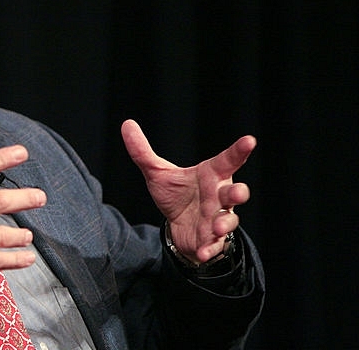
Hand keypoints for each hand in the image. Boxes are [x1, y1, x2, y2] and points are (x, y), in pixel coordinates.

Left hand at [122, 119, 255, 264]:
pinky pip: (215, 245)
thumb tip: (127, 124)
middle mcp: (218, 196)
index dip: (239, 151)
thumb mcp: (157, 173)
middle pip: (236, 193)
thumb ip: (142, 151)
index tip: (249, 140)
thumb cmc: (176, 194)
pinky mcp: (212, 239)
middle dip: (239, 193)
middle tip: (237, 193)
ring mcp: (217, 218)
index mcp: (210, 175)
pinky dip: (210, 249)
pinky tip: (203, 253)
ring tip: (216, 227)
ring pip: (229, 220)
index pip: (227, 160)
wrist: (176, 226)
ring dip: (225, 223)